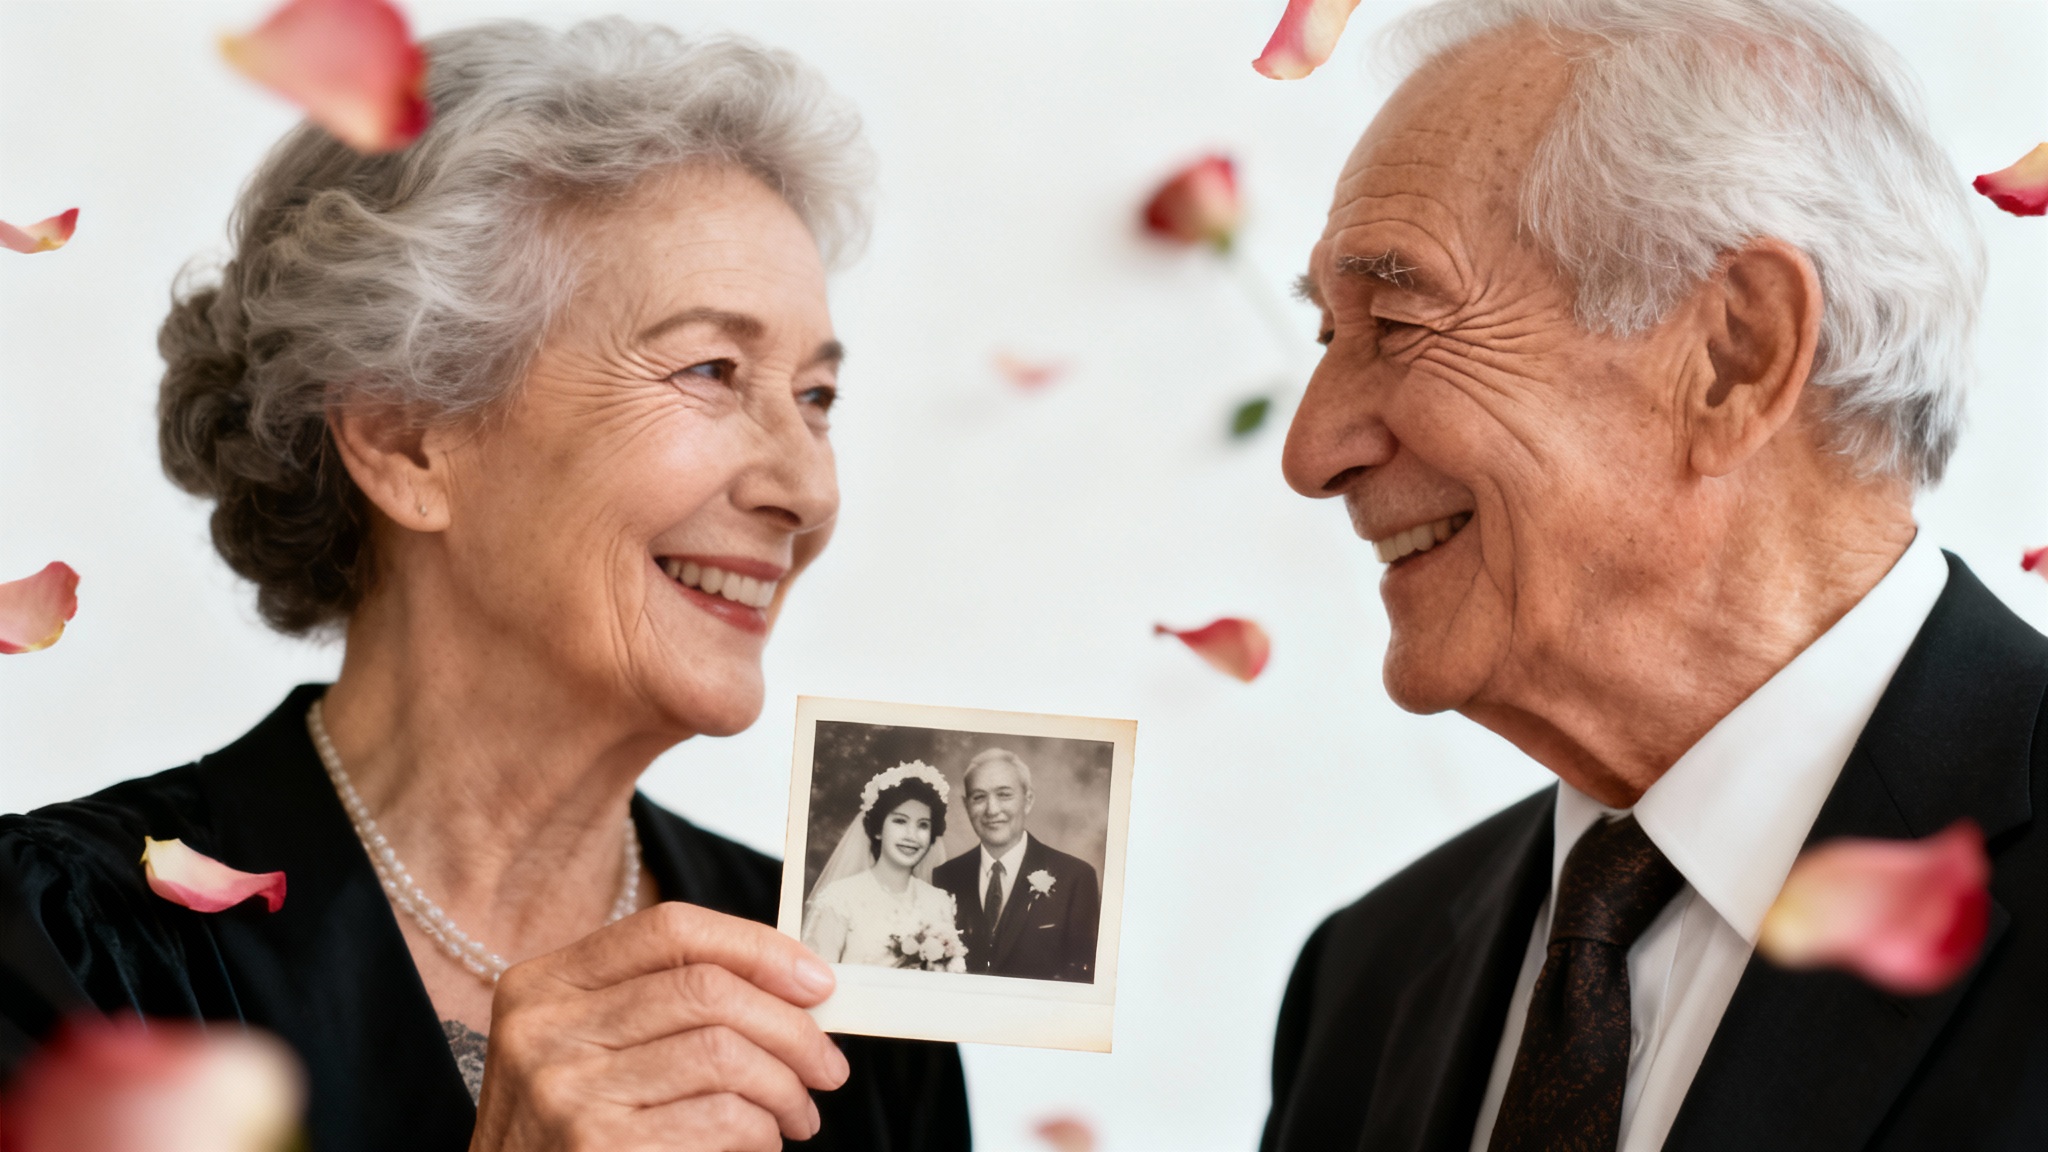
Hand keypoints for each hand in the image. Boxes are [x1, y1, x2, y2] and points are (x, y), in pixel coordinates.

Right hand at [469, 902, 847, 1150]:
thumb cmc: (567, 1132)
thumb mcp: (586, 1047)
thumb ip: (663, 1004)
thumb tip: (792, 986)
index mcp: (546, 983)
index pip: (669, 928)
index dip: (757, 947)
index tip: (815, 982)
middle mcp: (546, 1028)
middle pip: (707, 989)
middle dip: (791, 1027)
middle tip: (827, 1065)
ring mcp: (566, 1090)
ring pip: (722, 1053)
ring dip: (784, 1086)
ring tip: (798, 1112)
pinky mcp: (595, 1145)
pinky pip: (717, 1118)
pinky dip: (760, 1129)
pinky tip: (761, 1141)